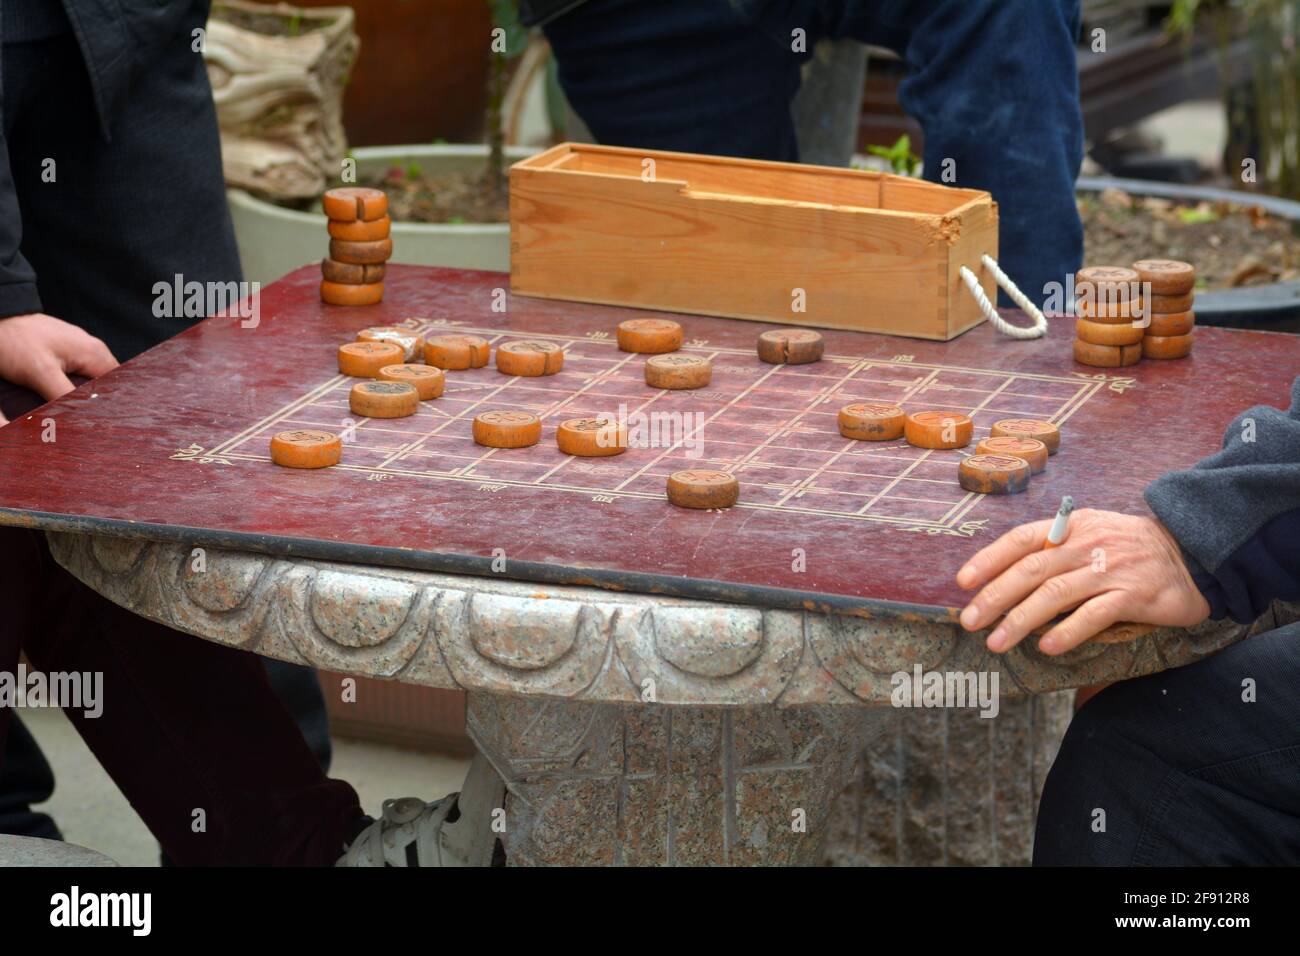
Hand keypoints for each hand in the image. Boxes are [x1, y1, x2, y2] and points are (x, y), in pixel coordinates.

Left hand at [0, 313, 116, 424]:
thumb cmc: (15, 340)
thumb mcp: (42, 374)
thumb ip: (67, 397)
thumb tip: (82, 420)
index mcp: (95, 353)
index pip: (119, 386)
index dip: (113, 406)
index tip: (103, 422)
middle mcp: (92, 349)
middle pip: (107, 384)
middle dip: (99, 402)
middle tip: (85, 420)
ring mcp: (78, 348)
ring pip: (92, 380)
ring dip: (85, 395)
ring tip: (74, 410)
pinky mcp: (64, 350)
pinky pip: (78, 373)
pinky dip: (73, 386)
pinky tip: (61, 394)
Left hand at [955, 508, 1210, 655]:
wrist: (1194, 554)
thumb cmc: (1131, 549)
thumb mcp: (1092, 535)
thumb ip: (1055, 550)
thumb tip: (1006, 578)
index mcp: (1072, 527)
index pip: (1021, 539)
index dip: (988, 559)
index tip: (962, 582)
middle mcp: (1087, 545)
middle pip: (1031, 569)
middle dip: (994, 596)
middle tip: (969, 620)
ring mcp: (1110, 570)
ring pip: (1055, 594)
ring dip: (1021, 620)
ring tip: (997, 642)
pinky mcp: (1134, 595)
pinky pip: (1094, 615)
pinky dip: (1068, 632)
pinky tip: (1047, 647)